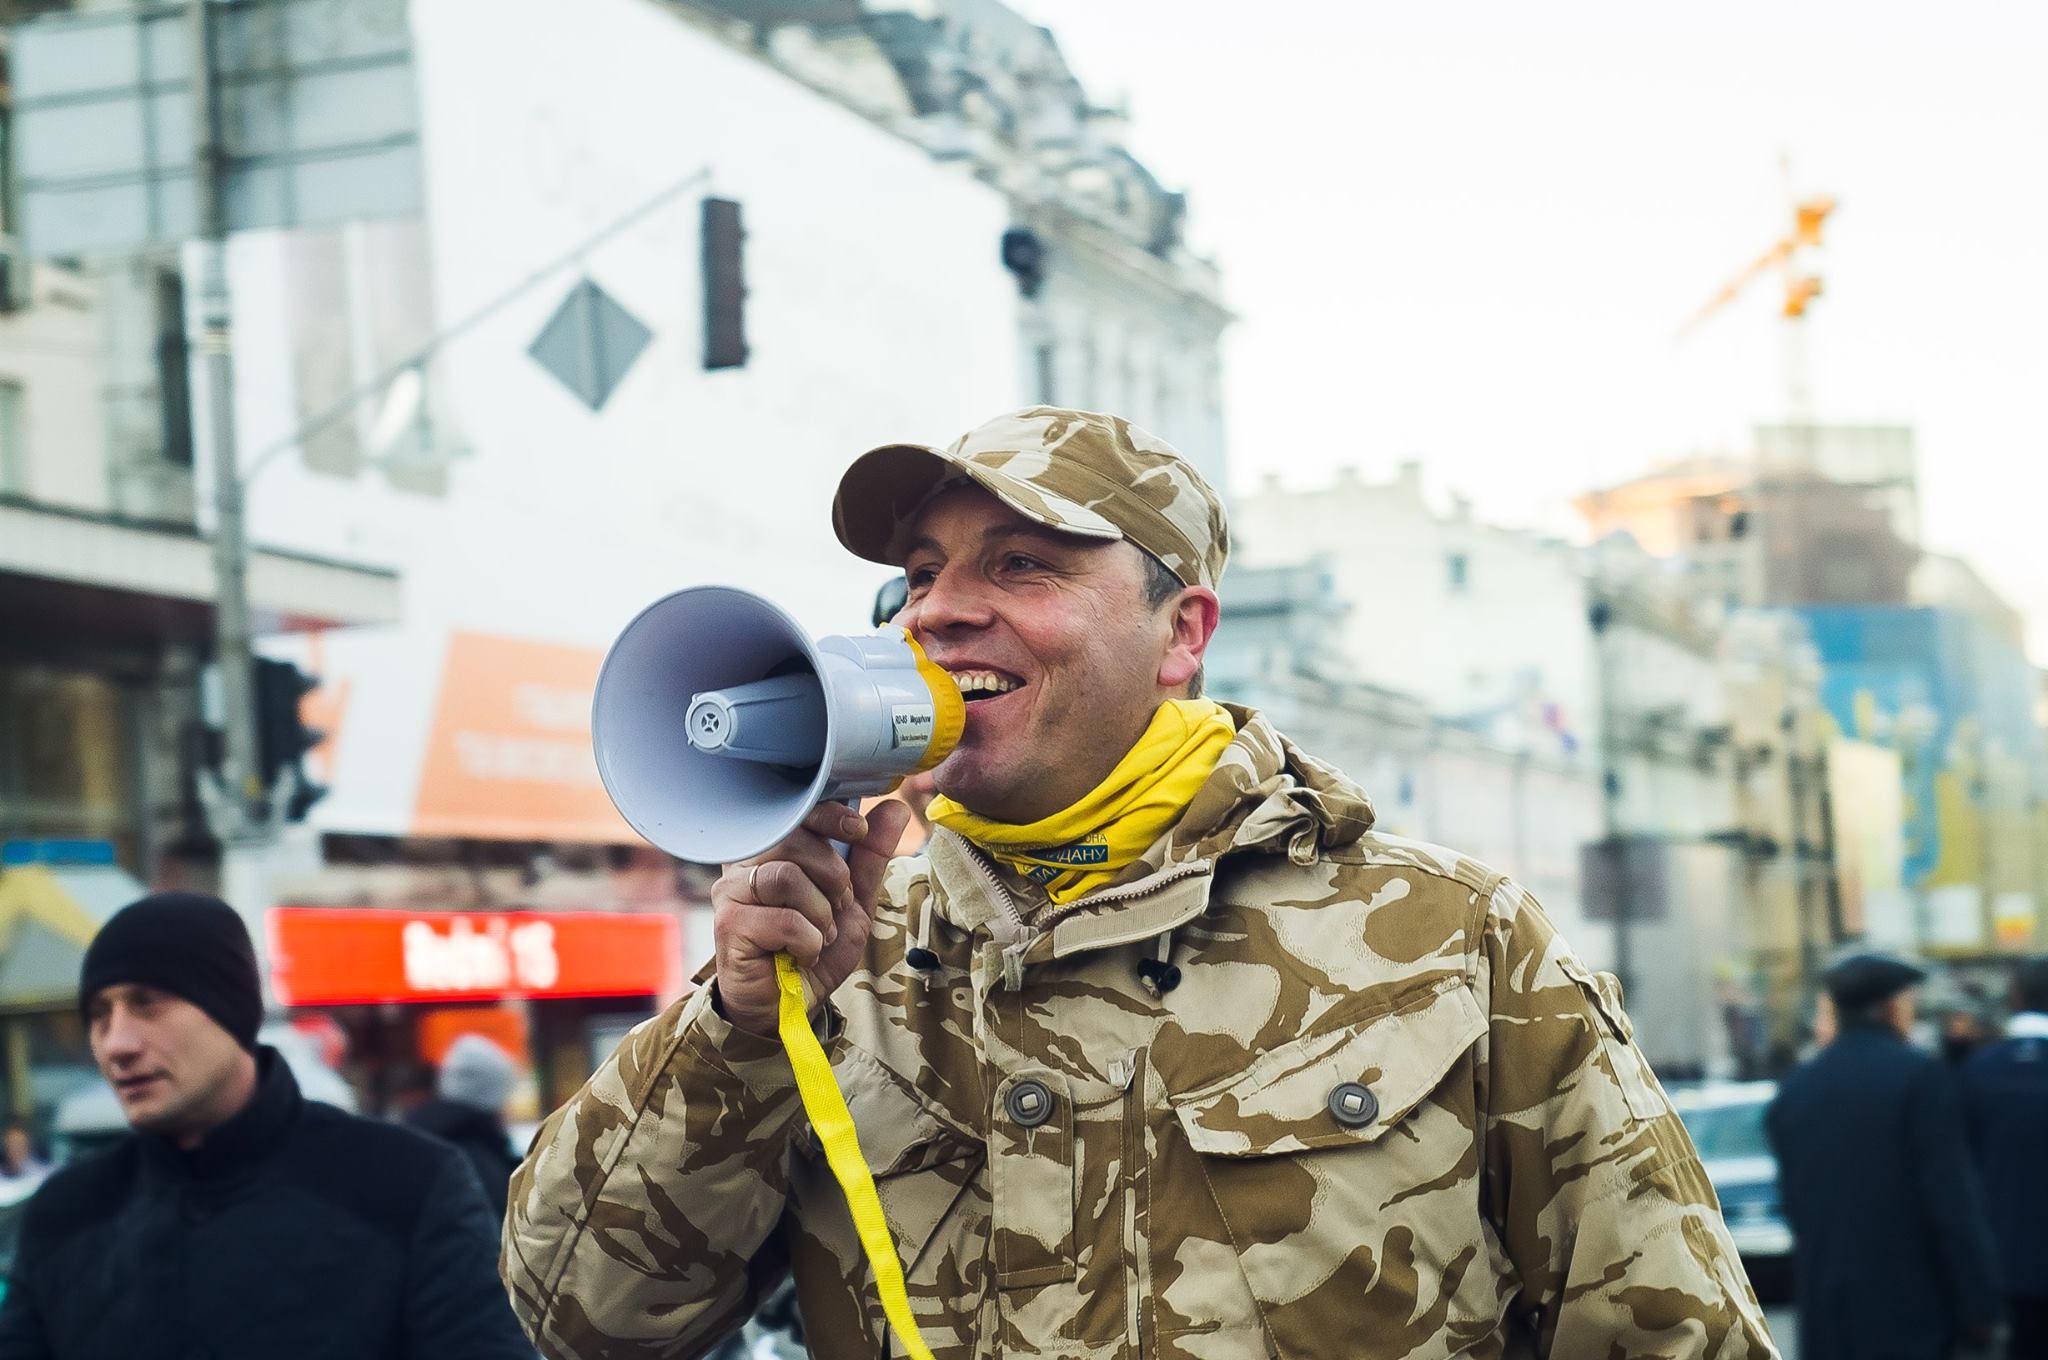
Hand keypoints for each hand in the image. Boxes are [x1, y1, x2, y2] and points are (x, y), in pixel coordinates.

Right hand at [710, 801, 912, 1037]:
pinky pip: (784, 919)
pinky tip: (802, 954)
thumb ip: (870, 856)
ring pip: (787, 877)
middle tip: (838, 906)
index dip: (830, 814)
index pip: (794, 810)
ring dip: (820, 912)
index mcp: (772, 849)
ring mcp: (731, 893)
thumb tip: (893, 808)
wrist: (790, 1006)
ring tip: (821, 933)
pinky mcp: (729, 925)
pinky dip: (809, 941)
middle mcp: (744, 864)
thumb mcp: (853, 900)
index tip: (858, 831)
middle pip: (792, 839)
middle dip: (833, 875)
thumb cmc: (813, 947)